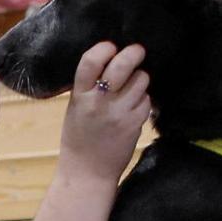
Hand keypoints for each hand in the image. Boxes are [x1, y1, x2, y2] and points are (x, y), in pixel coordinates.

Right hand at [59, 42, 150, 185]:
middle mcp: (99, 102)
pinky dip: (143, 100)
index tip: (111, 47)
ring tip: (133, 87)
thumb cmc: (79, 139)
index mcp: (80, 96)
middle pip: (122, 66)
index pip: (90, 62)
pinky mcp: (134, 124)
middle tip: (138, 50)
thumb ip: (88, 87)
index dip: (104, 49)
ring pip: (140, 81)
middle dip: (133, 53)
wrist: (87, 173)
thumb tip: (110, 61)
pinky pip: (146, 101)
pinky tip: (135, 107)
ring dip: (139, 79)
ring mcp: (118, 113)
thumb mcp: (75, 109)